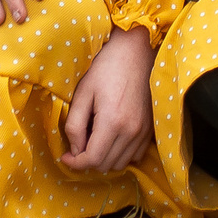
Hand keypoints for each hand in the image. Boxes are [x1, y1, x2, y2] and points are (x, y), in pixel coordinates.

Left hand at [62, 26, 154, 172]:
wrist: (136, 52)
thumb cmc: (106, 68)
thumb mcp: (83, 93)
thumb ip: (75, 125)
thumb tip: (75, 150)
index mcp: (112, 122)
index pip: (93, 159)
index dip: (76, 163)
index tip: (66, 157)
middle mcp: (131, 131)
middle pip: (106, 165)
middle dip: (88, 160)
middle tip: (78, 145)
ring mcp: (143, 131)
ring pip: (121, 163)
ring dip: (105, 158)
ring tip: (95, 140)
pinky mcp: (150, 128)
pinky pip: (135, 155)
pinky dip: (121, 153)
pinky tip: (112, 138)